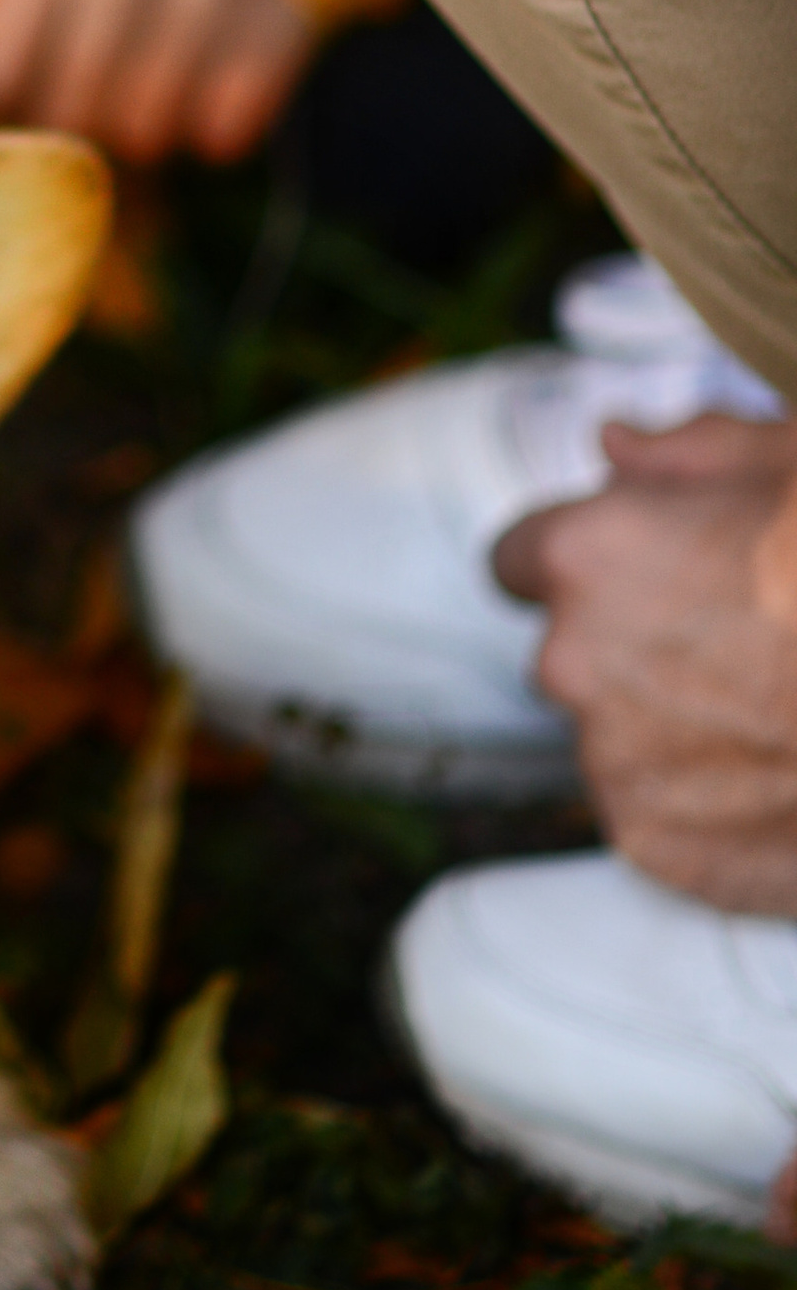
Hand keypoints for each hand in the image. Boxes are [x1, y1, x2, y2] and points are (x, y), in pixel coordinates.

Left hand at [496, 411, 796, 914]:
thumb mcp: (794, 464)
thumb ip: (690, 449)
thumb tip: (616, 446)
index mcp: (588, 555)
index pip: (521, 556)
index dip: (582, 560)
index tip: (639, 572)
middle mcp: (572, 659)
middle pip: (571, 648)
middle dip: (632, 642)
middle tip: (739, 644)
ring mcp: (609, 760)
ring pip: (616, 731)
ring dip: (669, 723)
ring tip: (772, 711)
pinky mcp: (650, 844)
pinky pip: (656, 810)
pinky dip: (703, 800)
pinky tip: (778, 774)